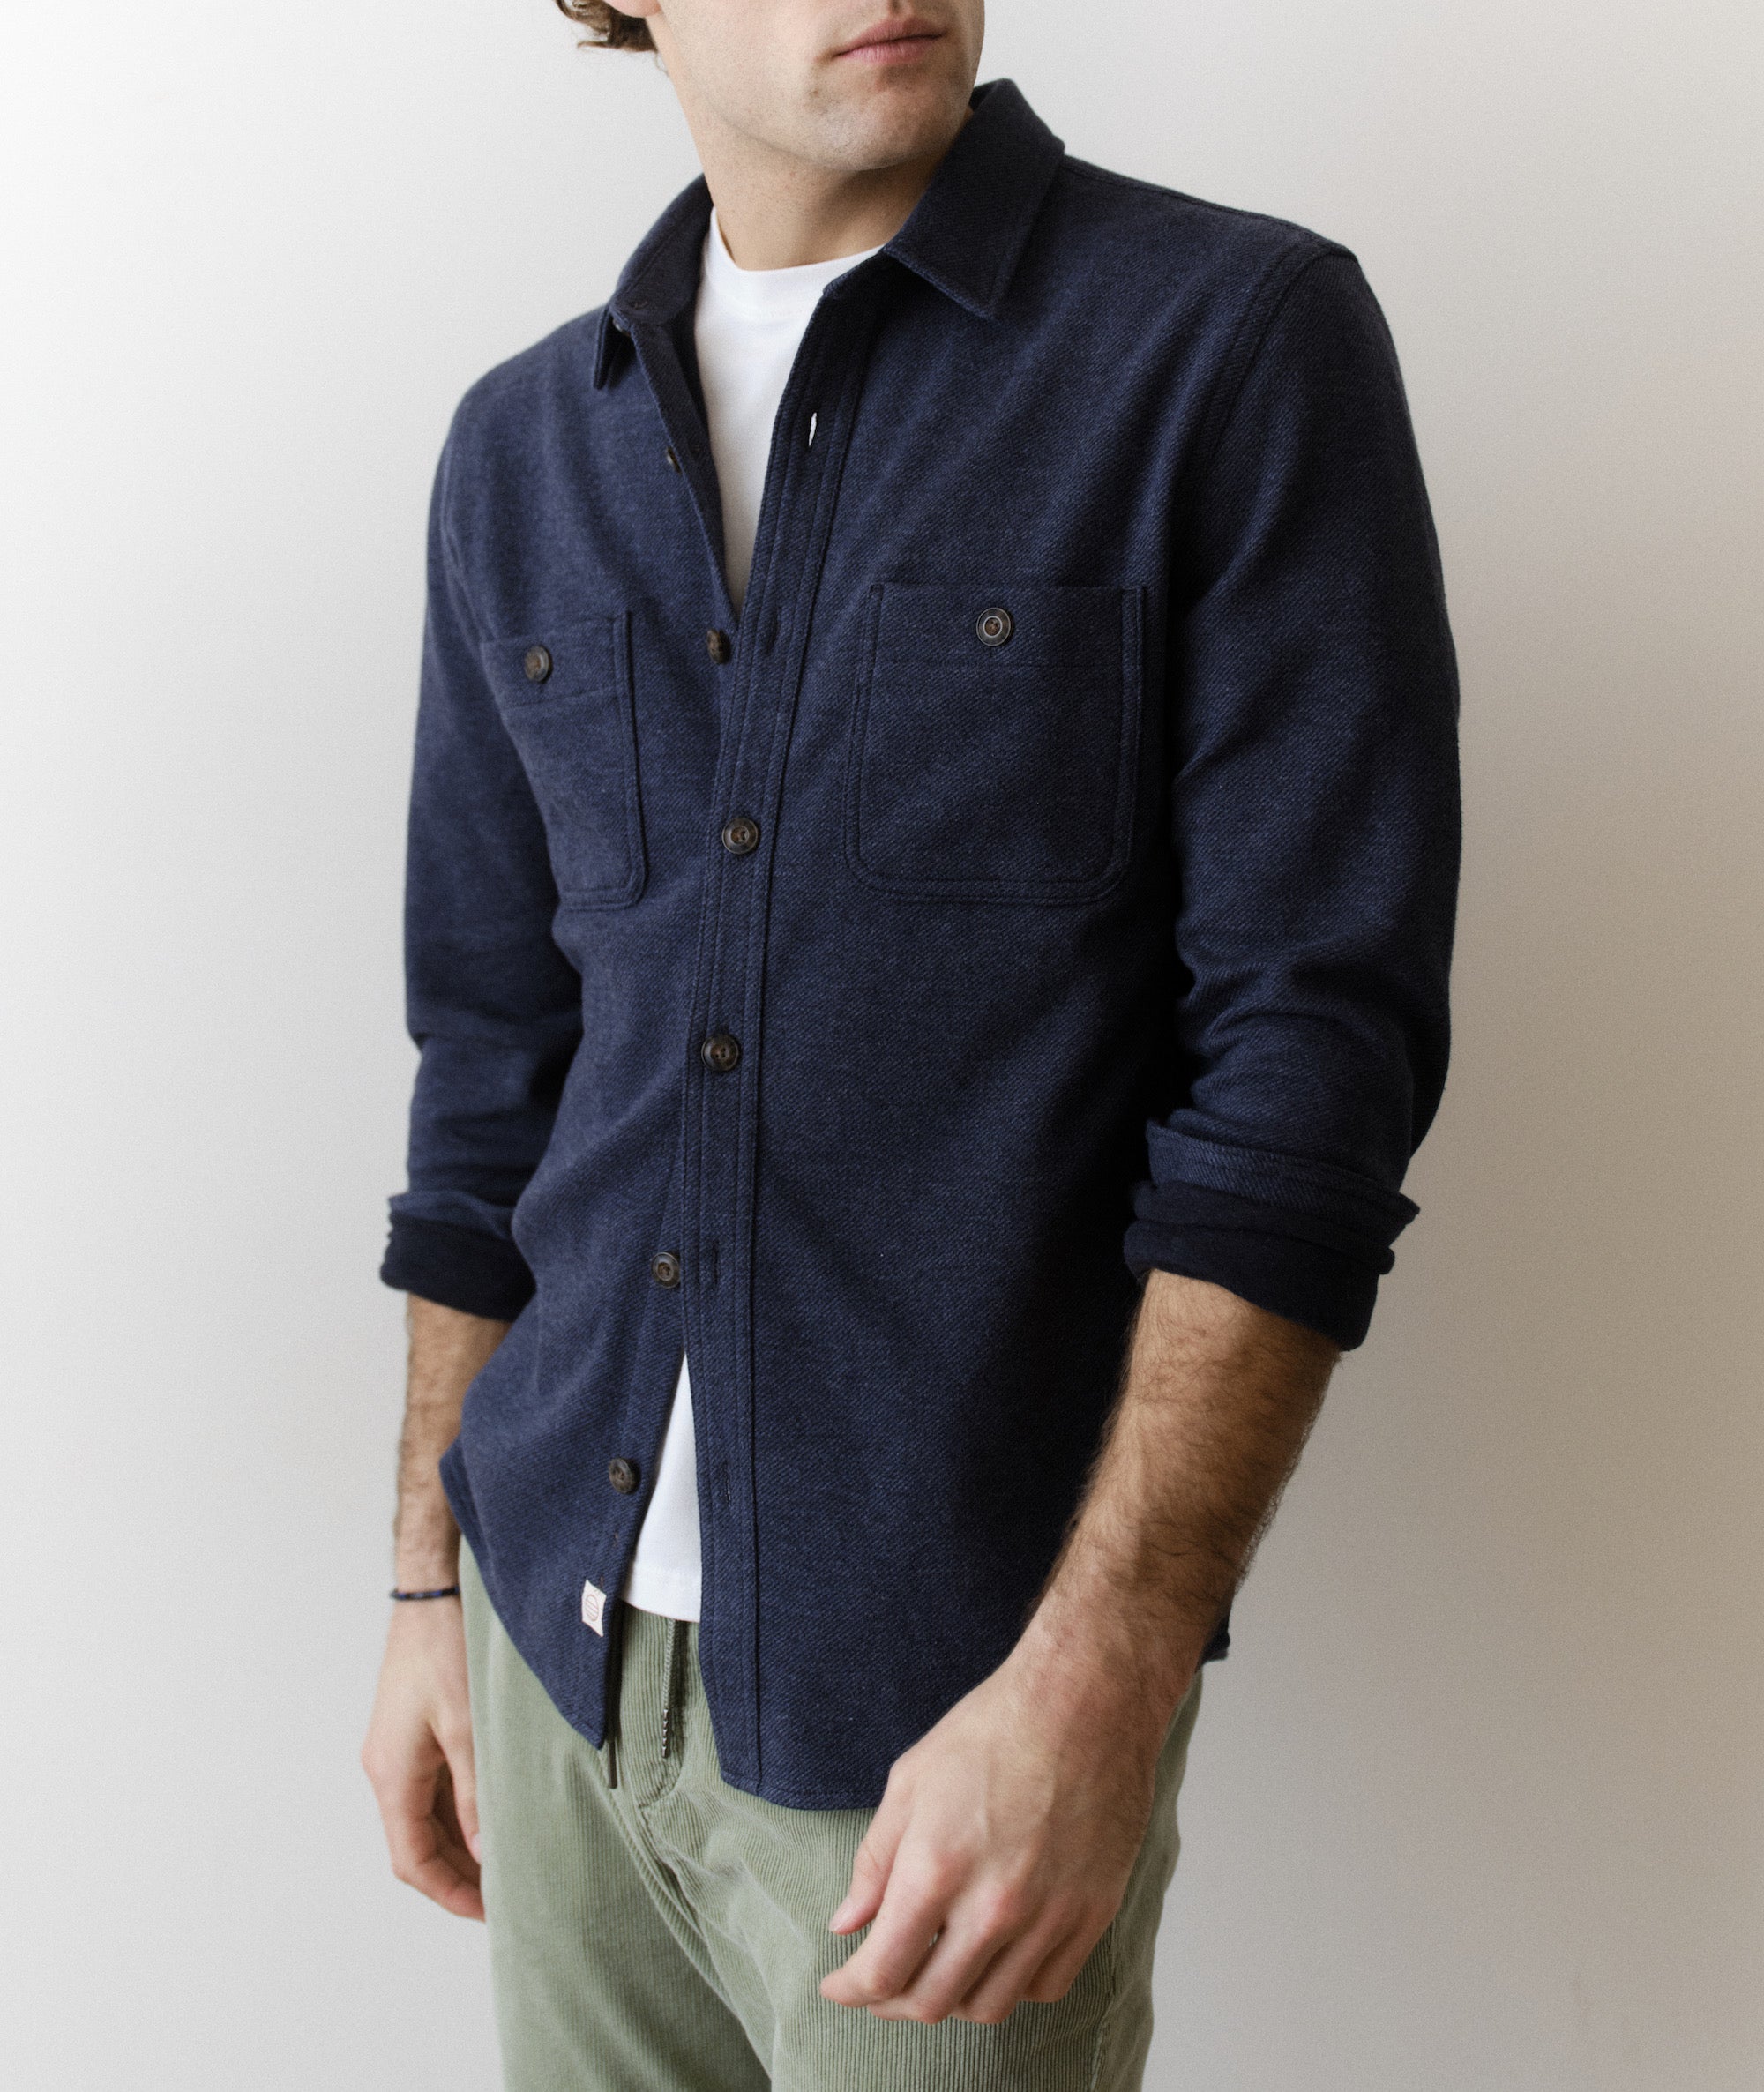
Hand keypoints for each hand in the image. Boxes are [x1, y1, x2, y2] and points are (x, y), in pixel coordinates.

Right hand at [361, 1596, 482, 1920]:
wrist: (433, 1592)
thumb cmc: (445, 1651)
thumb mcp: (468, 1728)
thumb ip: (476, 1795)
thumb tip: (488, 1851)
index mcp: (392, 1774)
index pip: (412, 1860)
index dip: (449, 1892)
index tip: (488, 1913)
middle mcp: (387, 1768)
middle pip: (417, 1843)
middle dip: (458, 1874)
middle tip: (506, 1894)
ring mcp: (399, 1750)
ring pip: (426, 1817)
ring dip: (460, 1842)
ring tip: (507, 1862)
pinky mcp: (415, 1732)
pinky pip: (434, 1788)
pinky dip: (460, 1810)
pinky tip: (495, 1814)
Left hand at [820, 1644, 1178, 2024]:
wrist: (1085, 1701)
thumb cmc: (993, 1730)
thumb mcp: (911, 1781)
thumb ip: (875, 1861)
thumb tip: (848, 1923)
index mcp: (937, 1869)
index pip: (882, 1971)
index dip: (850, 1989)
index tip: (838, 1984)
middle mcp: (994, 1906)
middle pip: (931, 2001)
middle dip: (891, 2002)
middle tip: (879, 1984)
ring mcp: (1049, 1916)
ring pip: (989, 2005)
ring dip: (950, 1999)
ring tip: (934, 1971)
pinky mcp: (1093, 1915)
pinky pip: (1045, 1987)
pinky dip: (1011, 1985)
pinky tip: (993, 1956)